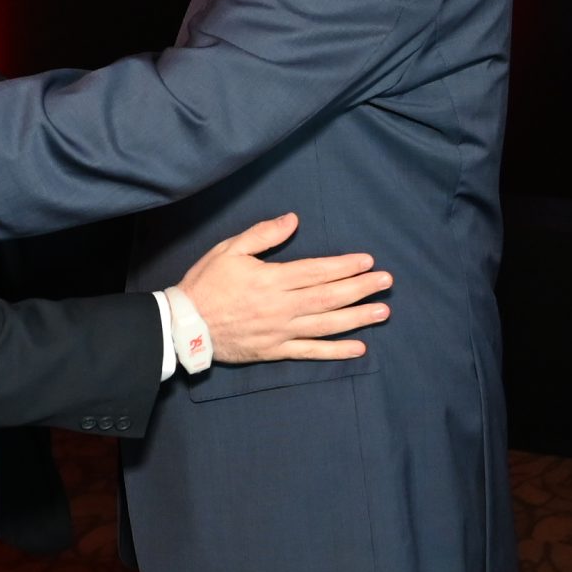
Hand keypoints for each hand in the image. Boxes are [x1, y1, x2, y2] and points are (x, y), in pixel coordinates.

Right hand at [178, 212, 390, 363]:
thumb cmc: (206, 283)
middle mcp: (281, 307)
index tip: (367, 261)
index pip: (317, 271)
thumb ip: (263, 235)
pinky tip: (359, 347)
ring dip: (357, 318)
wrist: (184, 325)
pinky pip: (311, 351)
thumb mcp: (230, 250)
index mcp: (271, 279)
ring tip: (382, 311)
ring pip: (326, 324)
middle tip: (386, 282)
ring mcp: (280, 331)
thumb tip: (293, 220)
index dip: (345, 266)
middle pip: (329, 297)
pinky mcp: (275, 350)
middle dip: (361, 288)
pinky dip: (336, 350)